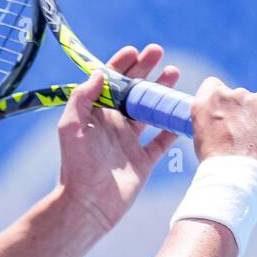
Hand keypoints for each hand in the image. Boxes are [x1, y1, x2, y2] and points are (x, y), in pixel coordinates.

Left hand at [55, 44, 180, 238]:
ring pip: (150, 111)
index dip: (121, 65)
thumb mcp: (71, 127)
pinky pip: (162, 140)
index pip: (110, 84)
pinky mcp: (144, 161)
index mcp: (96, 116)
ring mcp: (130, 143)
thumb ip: (82, 98)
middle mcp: (113, 126)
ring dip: (161, 92)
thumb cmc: (76, 166)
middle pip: (133, 92)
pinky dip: (174, 126)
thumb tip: (100, 73)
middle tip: (159, 52)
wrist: (88, 205)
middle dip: (145, 70)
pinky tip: (185, 110)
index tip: (134, 51)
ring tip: (174, 72)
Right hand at [191, 76, 256, 175]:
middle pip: (240, 98)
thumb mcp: (200, 136)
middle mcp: (233, 94)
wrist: (235, 175)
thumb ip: (211, 120)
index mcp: (209, 99)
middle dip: (241, 114)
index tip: (222, 117)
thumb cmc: (216, 163)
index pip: (214, 86)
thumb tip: (225, 121)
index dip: (219, 103)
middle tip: (240, 139)